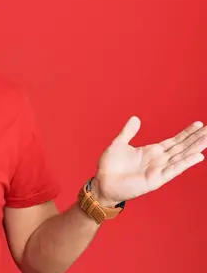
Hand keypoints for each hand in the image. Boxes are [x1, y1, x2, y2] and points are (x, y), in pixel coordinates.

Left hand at [91, 117, 205, 206]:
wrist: (103, 182)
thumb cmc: (110, 166)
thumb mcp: (119, 144)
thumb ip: (128, 132)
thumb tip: (136, 118)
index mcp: (152, 151)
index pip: (174, 140)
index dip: (187, 133)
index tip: (199, 124)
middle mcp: (159, 160)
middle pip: (182, 147)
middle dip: (197, 138)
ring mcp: (159, 169)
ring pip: (181, 156)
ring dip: (195, 148)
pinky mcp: (156, 179)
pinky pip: (174, 170)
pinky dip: (185, 162)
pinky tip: (198, 156)